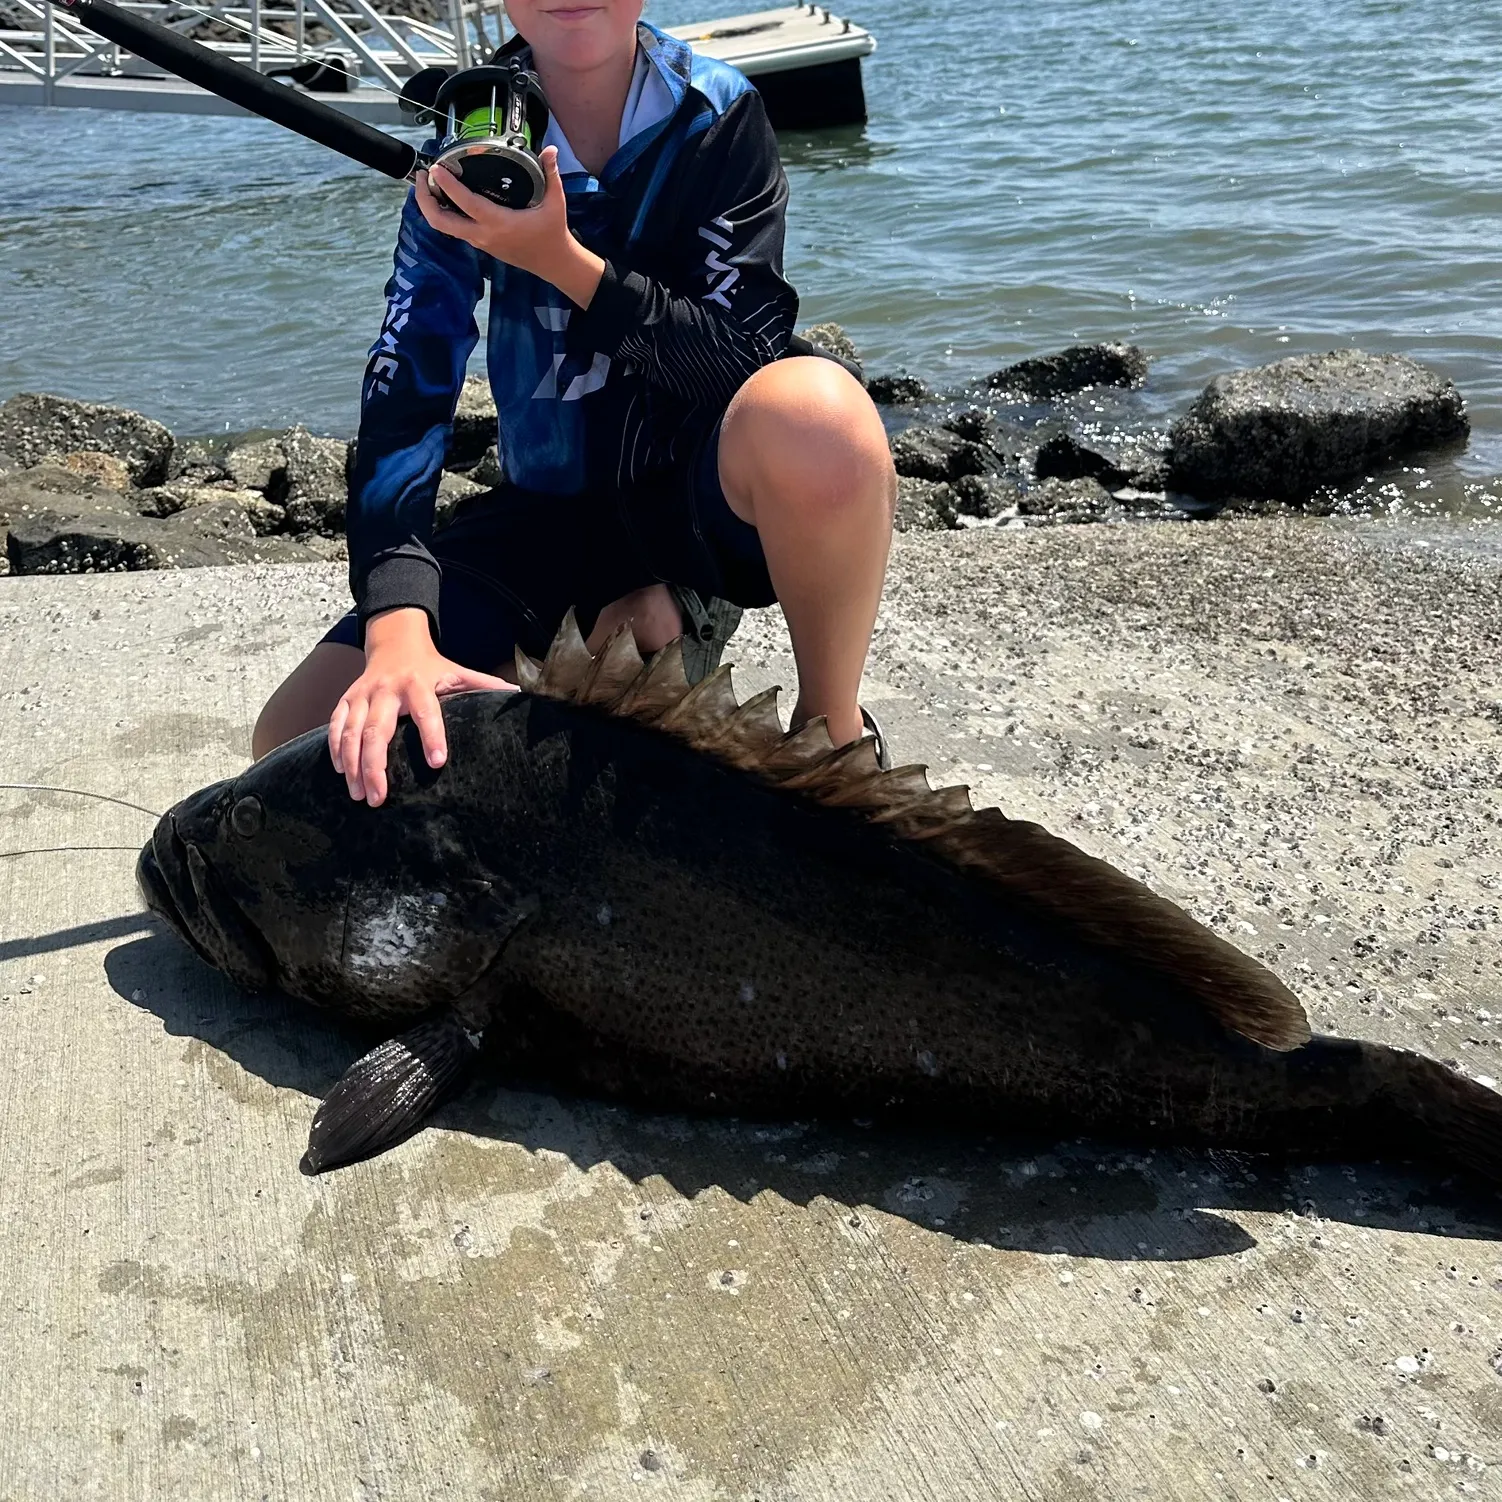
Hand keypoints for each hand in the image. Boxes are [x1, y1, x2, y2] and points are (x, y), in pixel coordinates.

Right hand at [328, 608, 512, 806]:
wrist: (395, 643)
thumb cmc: (432, 667)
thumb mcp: (457, 672)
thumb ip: (483, 685)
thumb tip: (518, 694)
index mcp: (417, 683)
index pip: (426, 711)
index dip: (432, 735)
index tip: (438, 762)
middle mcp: (386, 689)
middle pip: (376, 730)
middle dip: (376, 765)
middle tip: (380, 798)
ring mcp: (362, 695)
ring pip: (351, 732)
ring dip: (353, 765)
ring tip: (359, 794)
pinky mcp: (346, 699)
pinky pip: (335, 725)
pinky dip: (336, 748)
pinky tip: (341, 772)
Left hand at [414, 146, 604, 307]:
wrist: (553, 263)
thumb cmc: (553, 233)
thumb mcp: (555, 202)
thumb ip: (550, 174)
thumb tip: (550, 149)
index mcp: (498, 223)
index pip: (466, 203)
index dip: (448, 186)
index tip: (435, 168)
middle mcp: (483, 235)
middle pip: (441, 222)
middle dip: (425, 200)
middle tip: (423, 176)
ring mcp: (480, 242)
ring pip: (444, 227)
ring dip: (431, 206)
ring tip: (428, 183)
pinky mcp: (481, 244)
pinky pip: (455, 228)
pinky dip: (444, 212)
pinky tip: (445, 196)